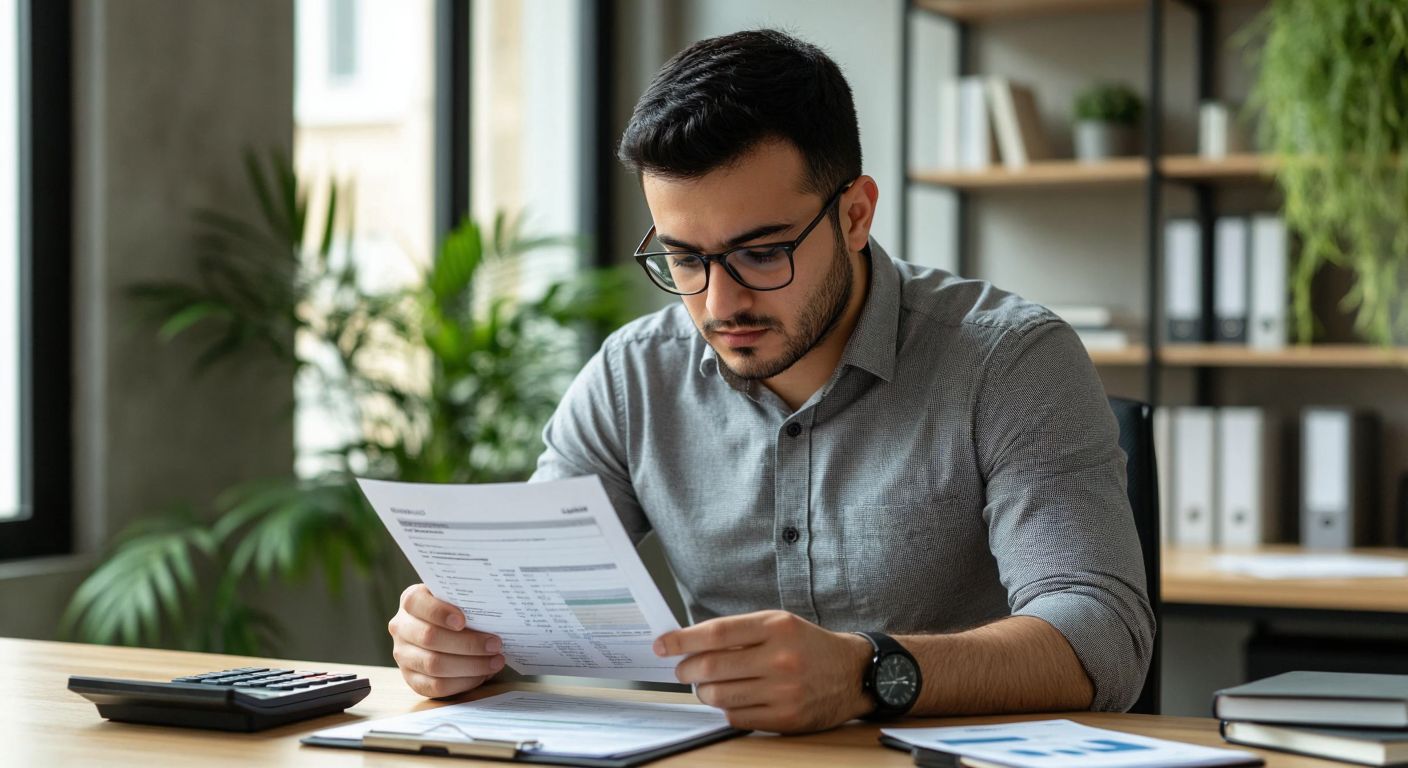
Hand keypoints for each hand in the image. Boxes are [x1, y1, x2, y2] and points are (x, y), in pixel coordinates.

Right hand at [388, 583, 506, 697]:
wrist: (447, 632)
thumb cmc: (459, 612)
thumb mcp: (459, 600)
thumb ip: (467, 600)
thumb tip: (493, 609)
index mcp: (411, 601)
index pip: (416, 602)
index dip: (439, 612)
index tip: (463, 621)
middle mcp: (402, 628)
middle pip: (429, 637)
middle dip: (467, 643)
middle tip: (495, 644)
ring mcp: (403, 655)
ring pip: (433, 664)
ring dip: (470, 665)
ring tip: (496, 661)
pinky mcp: (411, 679)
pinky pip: (436, 686)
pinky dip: (463, 682)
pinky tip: (482, 675)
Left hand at [655, 610, 873, 732]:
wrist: (852, 673)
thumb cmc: (808, 645)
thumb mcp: (779, 624)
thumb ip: (740, 631)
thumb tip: (691, 643)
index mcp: (776, 627)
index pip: (717, 632)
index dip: (682, 639)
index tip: (662, 645)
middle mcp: (780, 658)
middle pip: (712, 667)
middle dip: (686, 670)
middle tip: (683, 670)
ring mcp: (783, 691)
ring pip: (719, 695)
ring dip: (703, 691)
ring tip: (706, 685)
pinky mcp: (785, 718)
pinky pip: (736, 716)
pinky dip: (725, 708)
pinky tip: (732, 698)